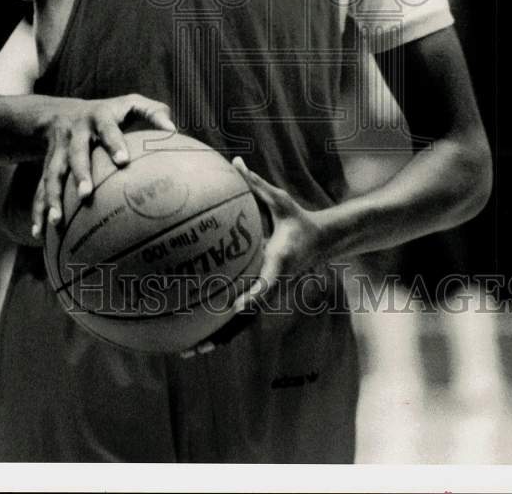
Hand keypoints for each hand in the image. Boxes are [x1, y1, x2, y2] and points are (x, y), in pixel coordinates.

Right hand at [30, 93, 174, 237]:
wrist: (59, 112)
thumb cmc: (109, 113)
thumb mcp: (130, 103)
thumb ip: (154, 112)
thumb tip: (174, 131)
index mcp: (97, 117)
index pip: (108, 129)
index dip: (114, 143)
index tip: (123, 160)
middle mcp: (75, 134)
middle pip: (76, 154)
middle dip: (80, 173)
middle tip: (86, 194)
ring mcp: (58, 151)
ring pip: (52, 174)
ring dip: (52, 197)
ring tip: (57, 222)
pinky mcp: (48, 166)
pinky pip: (40, 189)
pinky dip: (38, 210)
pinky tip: (40, 234)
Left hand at [179, 156, 323, 357]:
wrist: (323, 241)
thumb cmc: (298, 219)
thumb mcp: (281, 200)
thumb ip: (256, 183)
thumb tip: (236, 160)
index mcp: (278, 264)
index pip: (265, 285)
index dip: (251, 296)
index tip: (234, 305)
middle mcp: (272, 286)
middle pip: (245, 317)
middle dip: (221, 334)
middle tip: (194, 347)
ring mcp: (268, 295)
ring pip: (241, 324)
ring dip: (217, 339)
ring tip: (188, 352)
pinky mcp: (264, 295)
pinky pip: (240, 315)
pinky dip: (222, 327)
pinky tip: (198, 334)